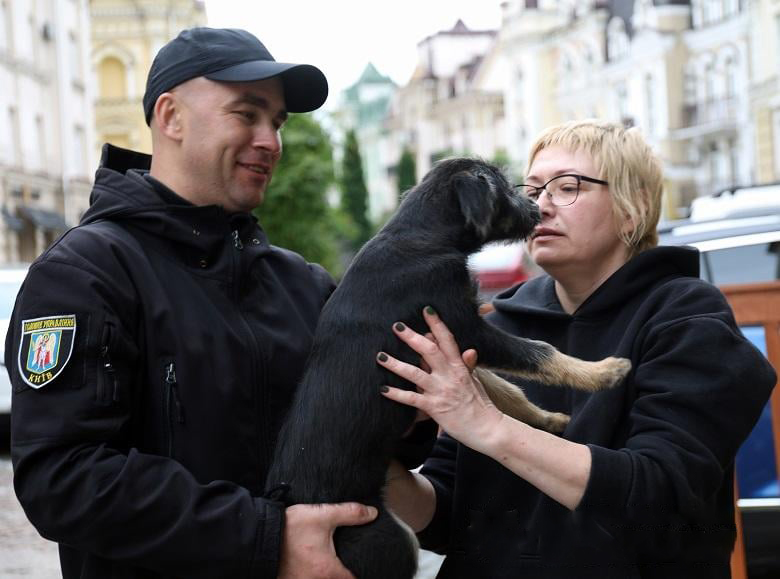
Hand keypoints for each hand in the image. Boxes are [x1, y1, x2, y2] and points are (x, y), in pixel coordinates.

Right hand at [278, 502, 377, 578]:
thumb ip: (350, 513)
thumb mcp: (322, 515)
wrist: (259, 536)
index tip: (365, 565)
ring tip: (330, 563)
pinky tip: (313, 565)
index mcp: (328, 571)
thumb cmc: (290, 529)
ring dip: (328, 574)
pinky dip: (313, 575)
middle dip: (344, 573)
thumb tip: (372, 514)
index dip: (362, 573)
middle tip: (346, 563)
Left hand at [377, 307, 502, 451]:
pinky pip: (412, 399)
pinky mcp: (435, 408)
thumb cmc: (481, 405)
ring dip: (396, 364)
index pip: (448, 340)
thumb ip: (467, 365)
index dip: (437, 324)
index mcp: (460, 367)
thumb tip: (470, 349)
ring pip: (415, 374)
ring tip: (381, 356)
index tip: (426, 309)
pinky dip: (397, 394)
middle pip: (429, 351)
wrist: (489, 429)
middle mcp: (450, 376)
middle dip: (412, 337)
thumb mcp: (475, 381)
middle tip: (396, 326)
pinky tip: (383, 389)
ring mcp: (441, 391)